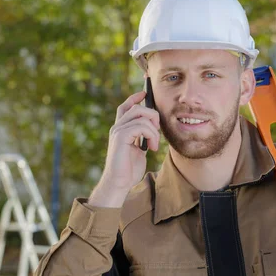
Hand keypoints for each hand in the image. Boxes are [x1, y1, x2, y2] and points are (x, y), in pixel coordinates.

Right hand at [90, 91, 159, 206]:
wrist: (119, 183)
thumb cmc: (129, 170)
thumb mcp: (139, 150)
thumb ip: (142, 137)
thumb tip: (153, 128)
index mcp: (121, 129)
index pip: (126, 107)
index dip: (135, 97)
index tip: (144, 92)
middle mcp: (117, 127)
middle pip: (137, 107)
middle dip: (152, 115)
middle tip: (157, 131)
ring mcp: (118, 131)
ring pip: (141, 115)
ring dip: (154, 129)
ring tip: (155, 144)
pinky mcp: (121, 137)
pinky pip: (141, 126)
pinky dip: (151, 135)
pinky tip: (152, 148)